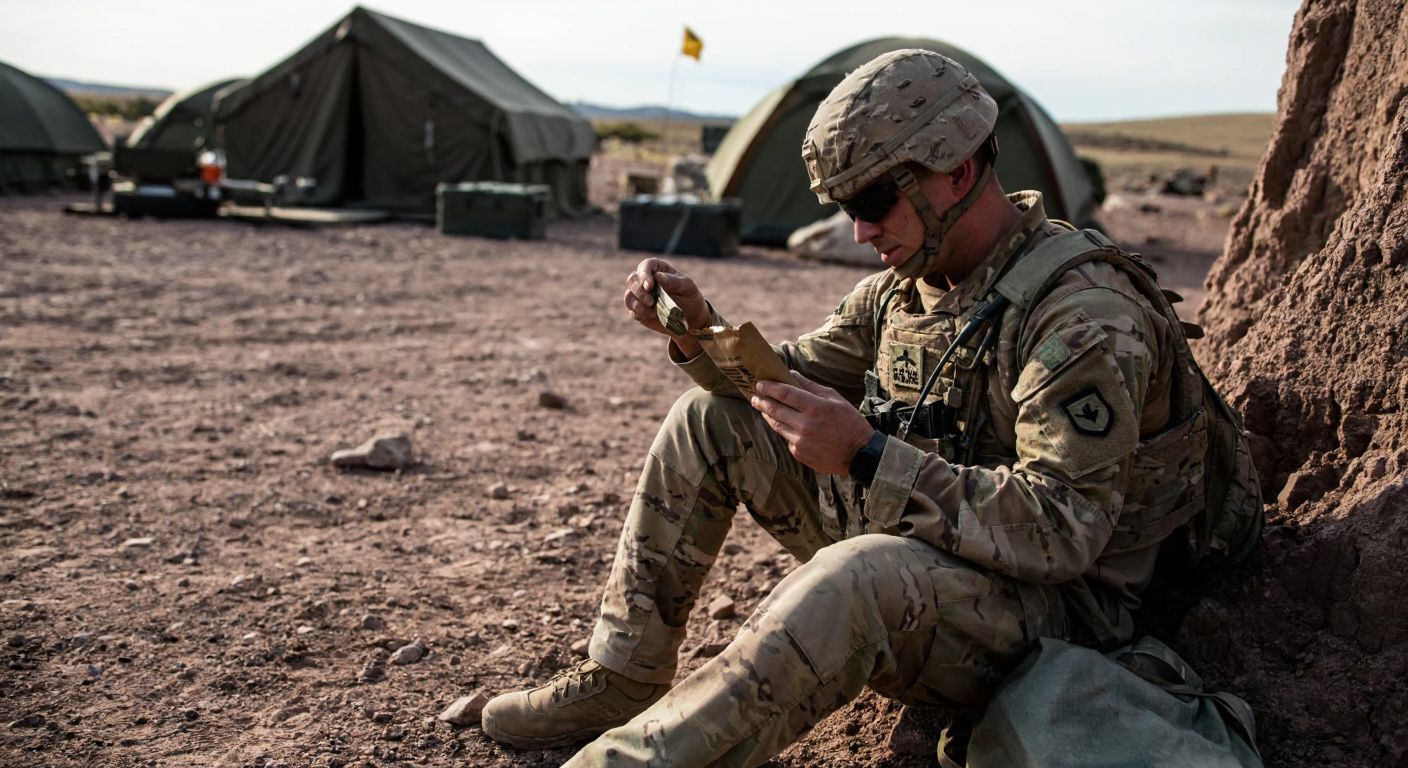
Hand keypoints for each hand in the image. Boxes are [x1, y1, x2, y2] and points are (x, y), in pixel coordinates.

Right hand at [622, 258, 711, 340]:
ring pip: (629, 296)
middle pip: (632, 280)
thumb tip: (658, 276)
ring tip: (652, 311)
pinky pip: (632, 310)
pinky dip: (640, 313)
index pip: (646, 265)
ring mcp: (641, 295)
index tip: (649, 286)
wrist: (691, 318)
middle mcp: (646, 280)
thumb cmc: (690, 297)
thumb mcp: (688, 287)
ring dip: (637, 304)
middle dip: (639, 291)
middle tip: (651, 301)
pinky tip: (652, 315)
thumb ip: (674, 281)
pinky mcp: (639, 310)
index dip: (644, 274)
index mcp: (659, 269)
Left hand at [751, 371, 874, 475]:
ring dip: (768, 415)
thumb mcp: (834, 398)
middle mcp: (805, 425)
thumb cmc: (849, 422)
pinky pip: (787, 438)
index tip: (760, 383)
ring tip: (763, 408)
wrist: (859, 454)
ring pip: (777, 425)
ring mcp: (801, 441)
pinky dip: (785, 430)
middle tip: (754, 395)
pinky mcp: (799, 453)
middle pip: (775, 410)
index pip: (785, 394)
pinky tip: (788, 426)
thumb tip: (791, 374)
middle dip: (762, 401)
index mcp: (816, 408)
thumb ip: (811, 386)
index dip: (769, 387)